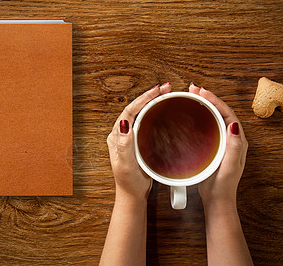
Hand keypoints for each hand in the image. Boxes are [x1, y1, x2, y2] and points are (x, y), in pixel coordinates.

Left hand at [107, 83, 171, 203]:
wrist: (133, 194)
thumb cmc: (128, 182)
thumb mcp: (126, 165)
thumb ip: (124, 146)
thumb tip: (124, 124)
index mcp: (117, 136)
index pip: (129, 111)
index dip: (142, 99)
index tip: (156, 92)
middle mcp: (122, 134)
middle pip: (135, 108)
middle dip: (150, 96)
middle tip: (165, 88)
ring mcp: (131, 137)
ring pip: (141, 113)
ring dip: (153, 102)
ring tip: (166, 94)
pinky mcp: (139, 140)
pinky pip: (147, 121)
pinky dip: (155, 112)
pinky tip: (164, 110)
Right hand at [189, 84, 248, 206]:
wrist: (217, 200)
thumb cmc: (222, 186)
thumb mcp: (229, 167)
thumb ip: (233, 147)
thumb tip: (234, 125)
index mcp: (237, 141)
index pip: (228, 113)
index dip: (215, 100)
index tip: (202, 92)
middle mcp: (231, 138)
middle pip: (221, 112)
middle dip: (208, 98)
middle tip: (193, 89)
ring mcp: (222, 142)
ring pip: (214, 117)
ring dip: (204, 105)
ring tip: (192, 96)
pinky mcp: (214, 146)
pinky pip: (208, 126)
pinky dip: (200, 116)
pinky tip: (191, 114)